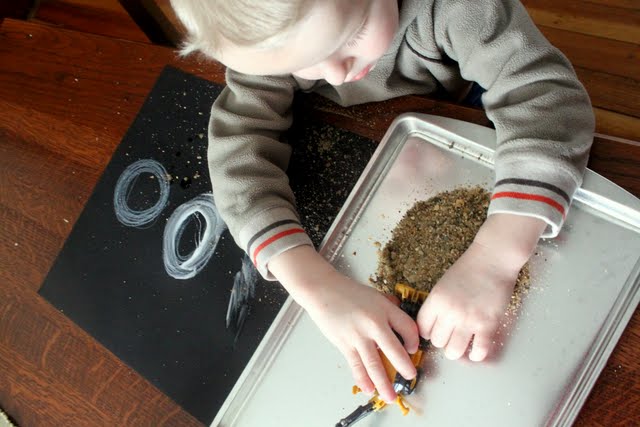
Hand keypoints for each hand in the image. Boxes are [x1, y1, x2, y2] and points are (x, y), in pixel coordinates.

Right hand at [268, 246, 418, 401]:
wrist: (322, 291)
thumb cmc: (348, 292)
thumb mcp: (375, 295)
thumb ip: (389, 307)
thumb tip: (400, 324)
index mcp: (384, 309)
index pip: (408, 328)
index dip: (414, 341)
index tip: (413, 349)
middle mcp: (373, 323)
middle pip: (395, 350)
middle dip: (405, 367)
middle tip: (411, 377)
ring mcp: (358, 335)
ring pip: (374, 364)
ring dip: (384, 383)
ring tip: (391, 397)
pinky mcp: (344, 343)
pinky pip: (356, 365)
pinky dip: (362, 379)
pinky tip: (369, 389)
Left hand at [417, 213, 545, 360]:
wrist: (492, 259)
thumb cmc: (468, 269)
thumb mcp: (442, 284)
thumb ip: (437, 305)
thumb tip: (434, 326)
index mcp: (435, 301)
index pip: (422, 329)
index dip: (428, 333)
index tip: (435, 331)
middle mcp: (449, 312)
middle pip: (437, 342)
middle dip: (443, 341)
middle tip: (451, 336)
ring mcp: (468, 320)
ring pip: (454, 351)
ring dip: (457, 351)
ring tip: (462, 346)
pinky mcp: (488, 324)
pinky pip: (479, 350)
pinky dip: (476, 355)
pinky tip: (476, 351)